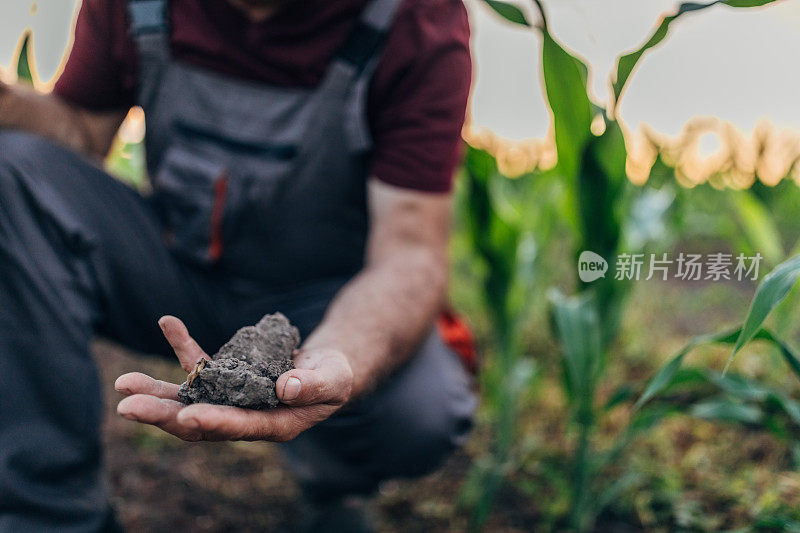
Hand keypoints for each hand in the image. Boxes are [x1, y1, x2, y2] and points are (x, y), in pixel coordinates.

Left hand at [114, 316, 353, 441]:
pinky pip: (200, 362)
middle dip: (162, 414)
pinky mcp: (227, 377)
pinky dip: (183, 345)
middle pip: (199, 421)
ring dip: (156, 391)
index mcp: (274, 424)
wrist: (327, 366)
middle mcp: (245, 416)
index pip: (239, 427)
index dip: (214, 422)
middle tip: (127, 406)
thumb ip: (314, 385)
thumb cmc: (335, 375)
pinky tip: (168, 322)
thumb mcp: (334, 379)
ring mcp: (231, 397)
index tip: (187, 417)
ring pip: (189, 398)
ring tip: (123, 383)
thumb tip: (286, 387)